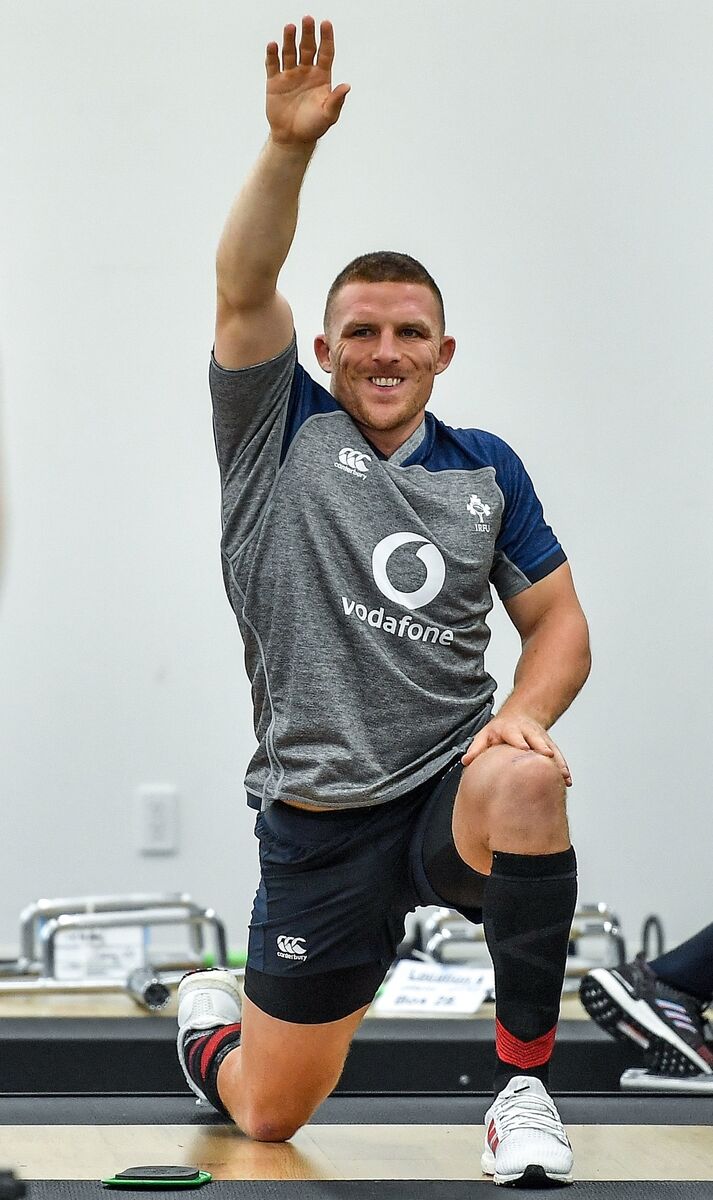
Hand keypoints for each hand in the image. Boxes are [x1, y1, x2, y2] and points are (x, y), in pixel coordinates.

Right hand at [266, 17, 350, 145]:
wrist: (293, 138)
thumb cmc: (313, 126)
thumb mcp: (328, 115)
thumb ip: (336, 100)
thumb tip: (347, 86)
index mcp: (321, 76)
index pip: (325, 52)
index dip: (326, 38)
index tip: (326, 23)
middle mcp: (306, 71)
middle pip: (307, 47)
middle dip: (307, 33)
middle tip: (307, 19)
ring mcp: (290, 74)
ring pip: (290, 52)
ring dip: (289, 39)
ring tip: (290, 27)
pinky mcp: (275, 81)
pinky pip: (273, 64)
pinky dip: (272, 54)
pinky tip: (273, 45)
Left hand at [461, 713, 571, 785]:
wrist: (520, 714)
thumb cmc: (499, 730)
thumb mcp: (485, 734)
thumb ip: (476, 748)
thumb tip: (465, 762)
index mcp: (510, 729)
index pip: (515, 734)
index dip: (519, 741)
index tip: (523, 748)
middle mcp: (528, 732)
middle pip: (537, 738)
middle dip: (542, 747)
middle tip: (548, 756)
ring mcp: (541, 738)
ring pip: (551, 748)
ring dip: (558, 761)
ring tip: (563, 776)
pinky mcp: (549, 745)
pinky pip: (558, 756)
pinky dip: (563, 767)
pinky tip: (567, 780)